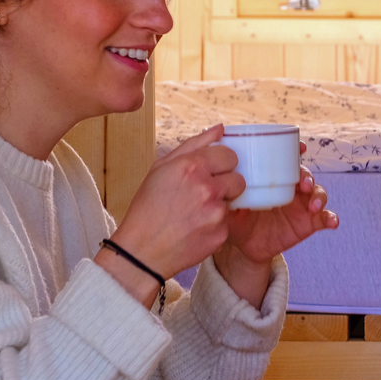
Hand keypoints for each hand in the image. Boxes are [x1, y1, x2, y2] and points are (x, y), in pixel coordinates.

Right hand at [98, 125, 241, 305]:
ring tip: (196, 212)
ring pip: (234, 200)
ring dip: (220, 204)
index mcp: (191, 167)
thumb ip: (194, 144)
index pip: (229, 155)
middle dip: (226, 184)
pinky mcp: (221, 233)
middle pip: (238, 179)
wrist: (142, 251)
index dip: (222, 163)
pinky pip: (228, 222)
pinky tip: (196, 227)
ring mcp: (216, 212)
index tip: (212, 171)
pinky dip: (216, 224)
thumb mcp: (161, 168)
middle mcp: (207, 188)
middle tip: (205, 194)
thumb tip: (220, 128)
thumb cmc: (148, 207)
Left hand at [224, 143, 338, 264]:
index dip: (297, 150)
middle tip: (301, 184)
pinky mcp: (308, 223)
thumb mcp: (227, 206)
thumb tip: (219, 185)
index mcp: (274, 178)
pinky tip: (332, 221)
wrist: (245, 247)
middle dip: (307, 175)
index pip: (288, 160)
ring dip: (319, 195)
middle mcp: (291, 188)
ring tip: (313, 204)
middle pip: (305, 174)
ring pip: (318, 193)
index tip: (301, 147)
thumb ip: (225, 195)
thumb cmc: (236, 220)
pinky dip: (331, 218)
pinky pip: (324, 218)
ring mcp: (302, 205)